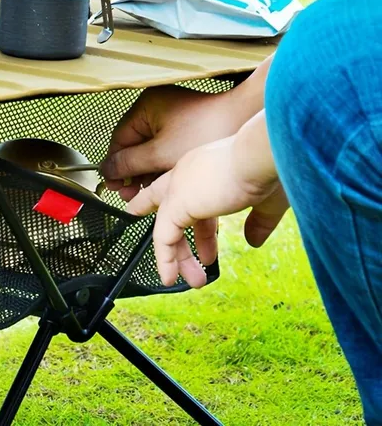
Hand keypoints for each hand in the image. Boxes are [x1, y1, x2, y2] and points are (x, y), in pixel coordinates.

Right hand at [101, 84, 252, 200]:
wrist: (248, 118)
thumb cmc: (207, 130)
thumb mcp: (160, 154)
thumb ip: (129, 164)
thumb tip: (105, 172)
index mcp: (146, 107)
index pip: (120, 140)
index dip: (115, 167)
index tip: (115, 188)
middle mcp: (157, 110)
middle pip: (135, 147)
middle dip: (134, 173)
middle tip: (131, 196)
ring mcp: (175, 119)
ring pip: (153, 151)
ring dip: (149, 173)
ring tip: (149, 195)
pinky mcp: (190, 128)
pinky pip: (169, 149)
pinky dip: (166, 166)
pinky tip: (167, 185)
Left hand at [126, 111, 286, 287]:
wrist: (264, 152)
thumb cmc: (271, 167)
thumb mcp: (267, 199)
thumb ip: (258, 221)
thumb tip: (252, 241)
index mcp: (207, 167)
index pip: (195, 196)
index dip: (199, 222)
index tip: (203, 240)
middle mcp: (187, 173)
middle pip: (174, 211)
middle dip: (183, 241)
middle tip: (197, 265)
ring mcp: (179, 187)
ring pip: (167, 226)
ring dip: (178, 257)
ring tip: (192, 280)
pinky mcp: (176, 202)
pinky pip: (163, 236)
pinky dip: (165, 258)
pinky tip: (169, 277)